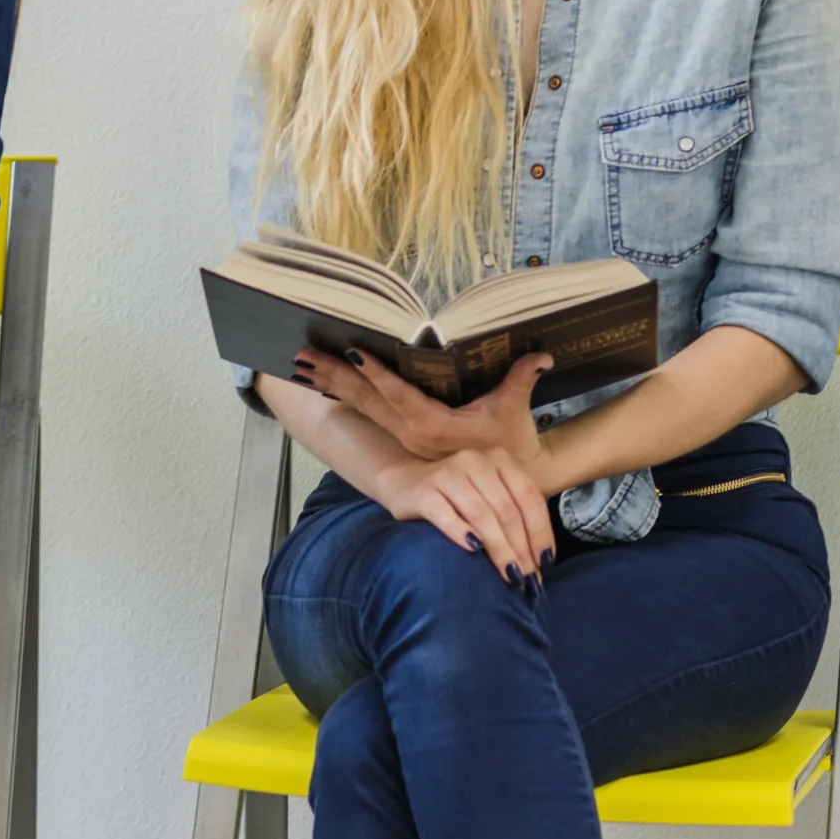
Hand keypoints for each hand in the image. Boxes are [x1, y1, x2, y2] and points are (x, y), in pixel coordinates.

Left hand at [292, 345, 553, 476]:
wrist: (509, 487)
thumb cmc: (511, 442)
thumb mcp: (514, 410)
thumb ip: (522, 379)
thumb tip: (540, 354)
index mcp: (433, 425)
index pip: (399, 395)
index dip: (376, 374)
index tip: (351, 352)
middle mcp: (411, 431)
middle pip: (366, 400)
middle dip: (333, 377)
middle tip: (301, 354)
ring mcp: (403, 434)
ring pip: (360, 405)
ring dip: (330, 383)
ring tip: (299, 363)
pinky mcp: (402, 434)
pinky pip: (366, 410)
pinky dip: (343, 393)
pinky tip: (322, 381)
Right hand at [370, 442, 556, 587]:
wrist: (405, 482)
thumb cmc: (459, 496)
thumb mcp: (492, 494)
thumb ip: (516, 514)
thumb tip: (543, 561)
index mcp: (498, 459)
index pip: (528, 497)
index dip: (540, 532)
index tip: (545, 564)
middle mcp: (474, 461)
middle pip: (506, 510)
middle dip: (521, 549)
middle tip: (527, 580)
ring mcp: (447, 474)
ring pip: (481, 514)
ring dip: (499, 549)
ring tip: (509, 576)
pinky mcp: (423, 491)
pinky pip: (445, 514)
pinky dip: (461, 532)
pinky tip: (473, 550)